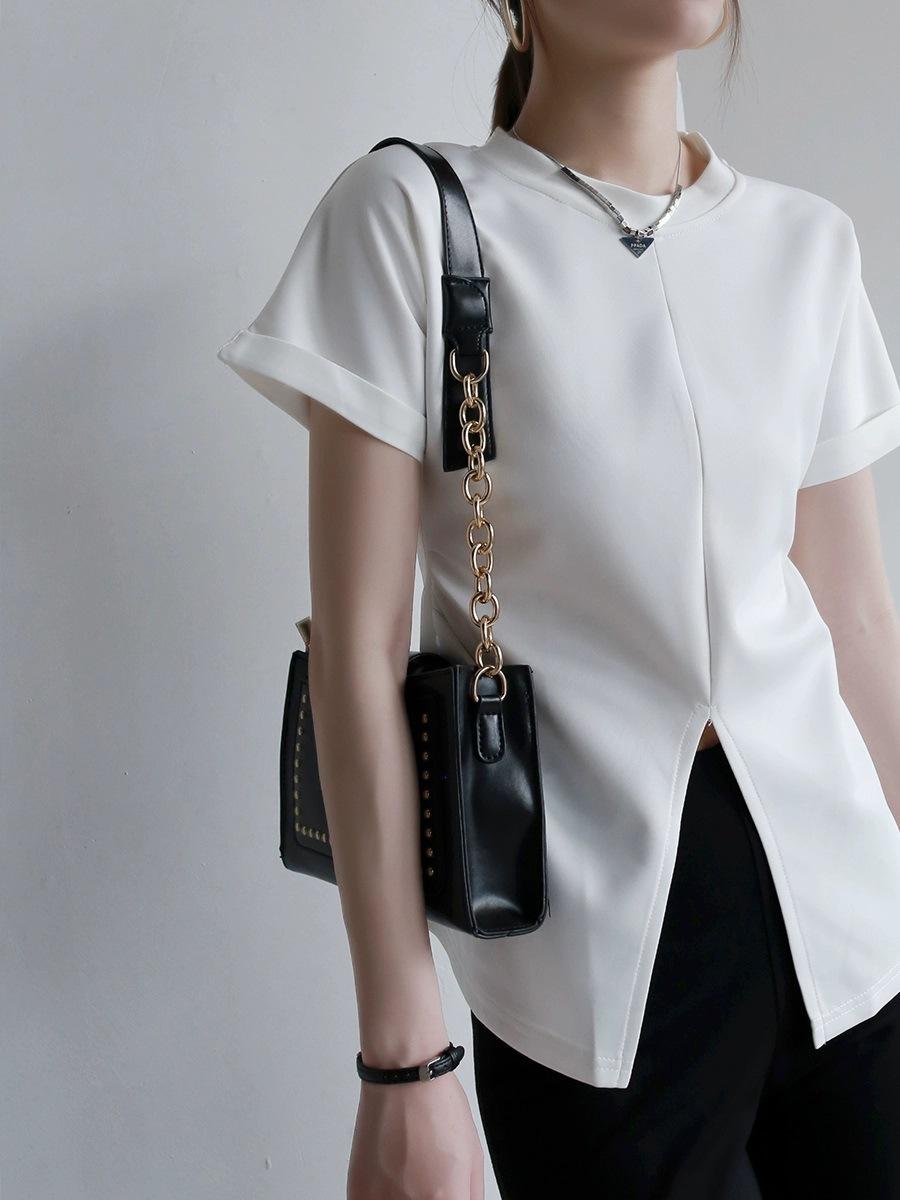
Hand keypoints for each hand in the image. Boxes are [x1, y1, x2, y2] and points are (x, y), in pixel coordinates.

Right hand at [347, 1069, 484, 1198]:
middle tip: (428, 1184)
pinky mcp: (358, 1192)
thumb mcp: (472, 1158)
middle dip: (429, 1197)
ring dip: (404, 1198)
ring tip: (408, 1181)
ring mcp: (380, 1199)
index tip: (445, 1195)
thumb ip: (469, 1196)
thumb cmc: (437, 1107)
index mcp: (444, 1198)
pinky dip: (383, 1199)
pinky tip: (392, 1183)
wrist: (403, 1078)